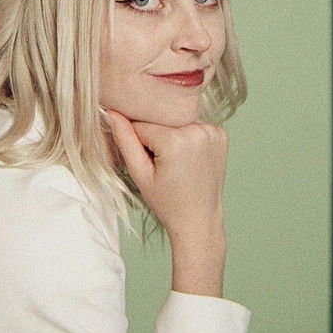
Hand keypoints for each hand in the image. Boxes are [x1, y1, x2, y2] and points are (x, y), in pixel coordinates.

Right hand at [104, 110, 227, 296]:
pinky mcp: (221, 134)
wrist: (199, 220)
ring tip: (177, 162)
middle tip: (163, 164)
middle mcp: (197, 130)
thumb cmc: (168, 203)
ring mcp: (213, 131)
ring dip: (173, 134)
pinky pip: (194, 125)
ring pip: (177, 120)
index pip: (142, 125)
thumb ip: (124, 140)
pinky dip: (188, 136)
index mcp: (175, 141)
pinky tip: (190, 158)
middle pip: (161, 120)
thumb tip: (110, 112)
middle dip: (156, 136)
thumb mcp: (140, 174)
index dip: (139, 143)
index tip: (149, 163)